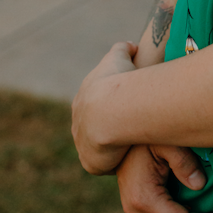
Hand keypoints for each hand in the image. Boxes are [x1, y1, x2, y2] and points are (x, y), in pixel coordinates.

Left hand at [71, 41, 138, 174]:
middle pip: (94, 128)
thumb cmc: (116, 81)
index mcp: (83, 100)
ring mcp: (82, 145)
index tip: (126, 105)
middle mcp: (78, 123)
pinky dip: (116, 161)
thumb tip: (131, 47)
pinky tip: (130, 156)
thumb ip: (123, 49)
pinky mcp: (91, 163)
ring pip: (98, 148)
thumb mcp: (119, 56)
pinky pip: (104, 165)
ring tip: (134, 143)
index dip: (112, 105)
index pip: (95, 104)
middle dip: (109, 128)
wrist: (109, 111)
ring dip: (113, 146)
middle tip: (131, 127)